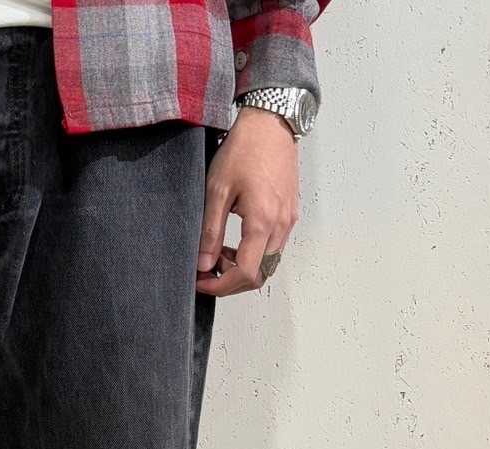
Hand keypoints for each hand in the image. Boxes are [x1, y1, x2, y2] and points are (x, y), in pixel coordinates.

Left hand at [196, 107, 298, 296]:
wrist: (270, 122)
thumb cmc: (244, 149)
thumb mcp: (217, 190)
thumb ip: (211, 231)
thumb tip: (204, 264)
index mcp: (263, 221)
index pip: (245, 273)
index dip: (220, 285)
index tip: (201, 282)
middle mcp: (281, 225)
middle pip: (260, 276)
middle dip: (231, 281)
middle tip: (207, 269)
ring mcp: (288, 221)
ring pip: (268, 265)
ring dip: (242, 268)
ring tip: (219, 252)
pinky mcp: (289, 214)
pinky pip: (274, 249)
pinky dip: (254, 255)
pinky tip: (236, 241)